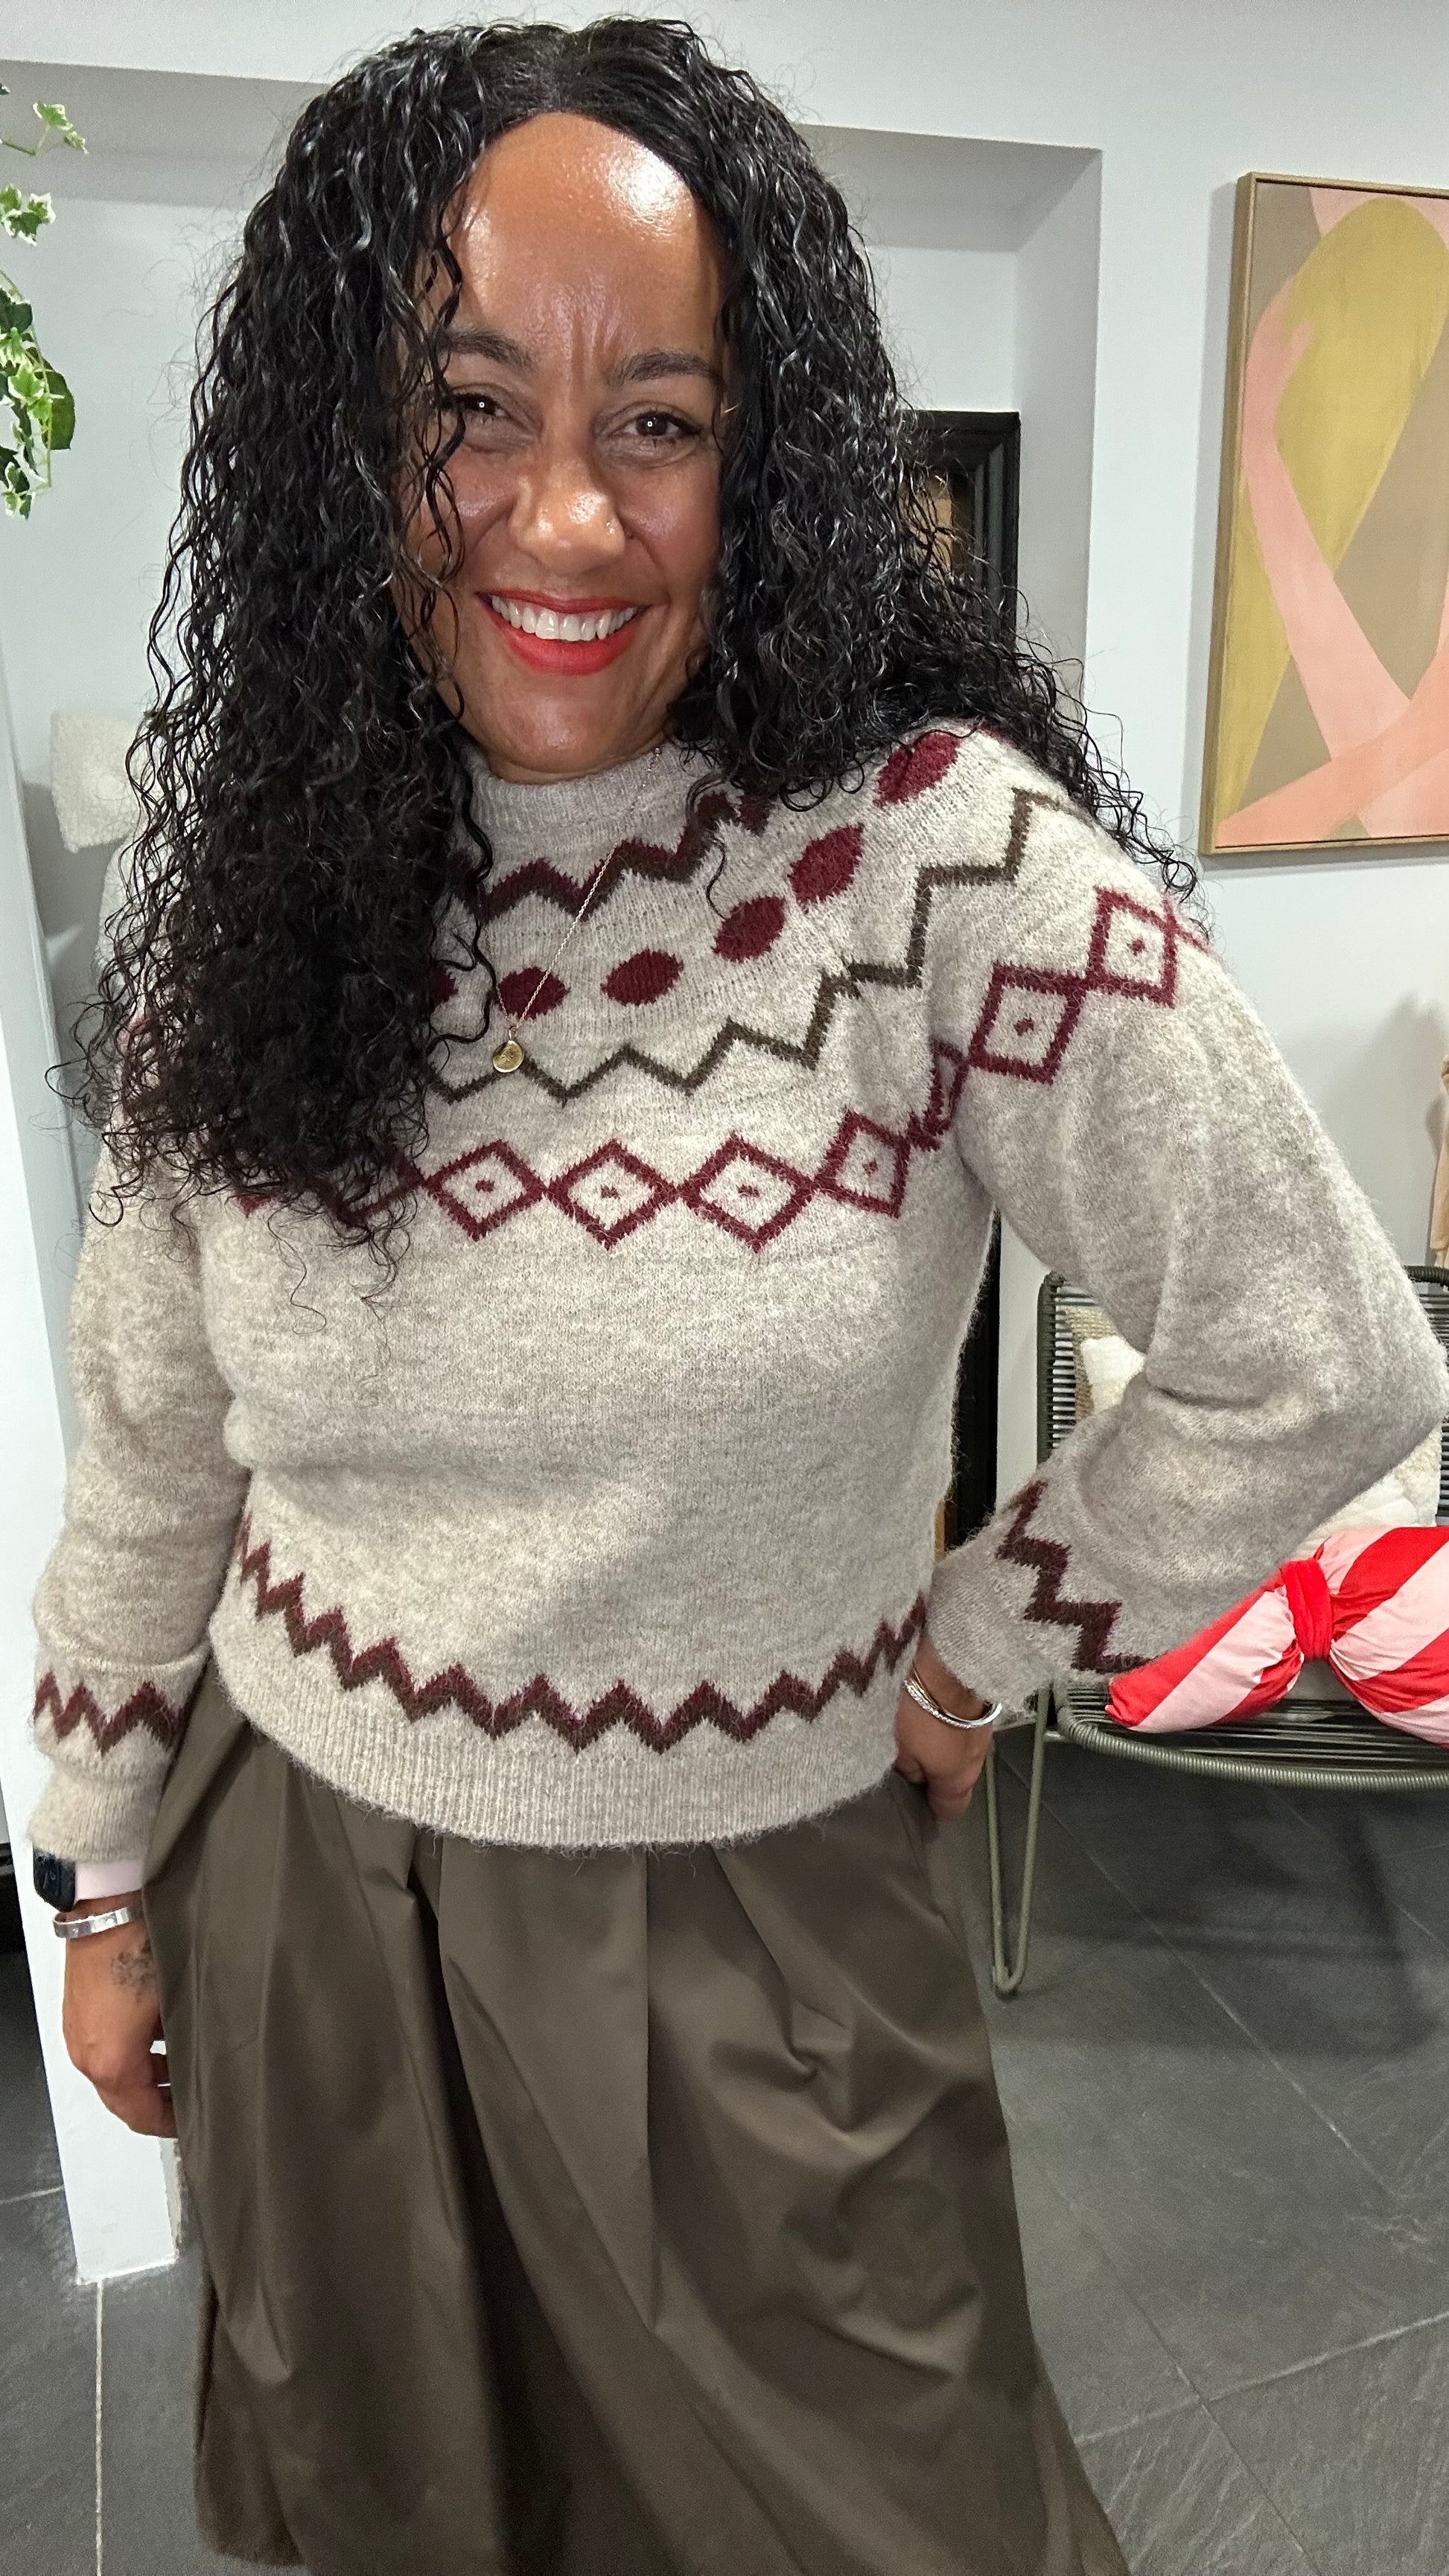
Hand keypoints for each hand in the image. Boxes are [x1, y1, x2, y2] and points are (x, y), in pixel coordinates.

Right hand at [61, 1898, 175, 2137]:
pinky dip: (134, 2048)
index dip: (169, 2123)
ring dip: (148, 2073)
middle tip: (190, 2100)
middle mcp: (88, 2051)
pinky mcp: (82, 2008)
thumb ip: (190, 2041)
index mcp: (111, 2061)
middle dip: (158, 2101)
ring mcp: (81, 2029)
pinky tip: (163, 2032)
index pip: (140, 2114)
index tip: (191, 2122)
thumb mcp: (177, 2003)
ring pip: (117, 2069)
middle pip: (125, 2096)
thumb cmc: (140, 1946)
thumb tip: (215, 2056)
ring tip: (183, 2067)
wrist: (109, 1904)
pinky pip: (109, 2043)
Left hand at [893, 1634, 994, 1823]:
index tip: (911, 1801)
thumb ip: (905, 1769)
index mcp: (957, 1779)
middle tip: (906, 1758)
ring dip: (942, 1742)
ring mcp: (985, 1730)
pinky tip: (931, 1707)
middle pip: (956, 1776)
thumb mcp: (898, 1746)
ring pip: (960, 1747)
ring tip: (915, 1728)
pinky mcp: (985, 1703)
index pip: (950, 1810)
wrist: (954, 1655)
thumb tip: (913, 1777)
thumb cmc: (920, 1709)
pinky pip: (964, 1722)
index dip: (929, 1809)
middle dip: (934, 1771)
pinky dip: (949, 1720)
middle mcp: (977, 1759)